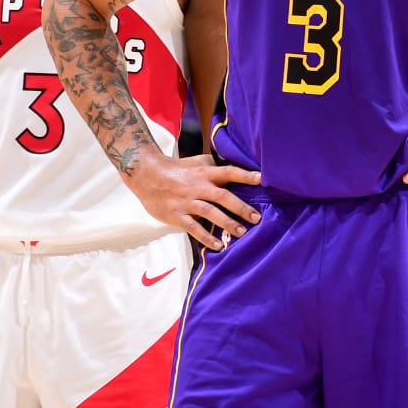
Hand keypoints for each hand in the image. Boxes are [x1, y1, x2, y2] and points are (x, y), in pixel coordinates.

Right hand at [129, 152, 261, 250]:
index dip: (244, 175)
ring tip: (242, 233)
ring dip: (227, 223)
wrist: (146, 175)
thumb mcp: (196, 161)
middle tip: (257, 218)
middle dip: (241, 207)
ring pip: (210, 213)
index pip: (228, 172)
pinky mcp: (176, 216)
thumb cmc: (176, 169)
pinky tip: (218, 245)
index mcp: (204, 172)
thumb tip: (236, 165)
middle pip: (222, 196)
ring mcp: (186, 202)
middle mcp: (197, 187)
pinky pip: (193, 228)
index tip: (262, 179)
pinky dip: (205, 237)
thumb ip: (215, 165)